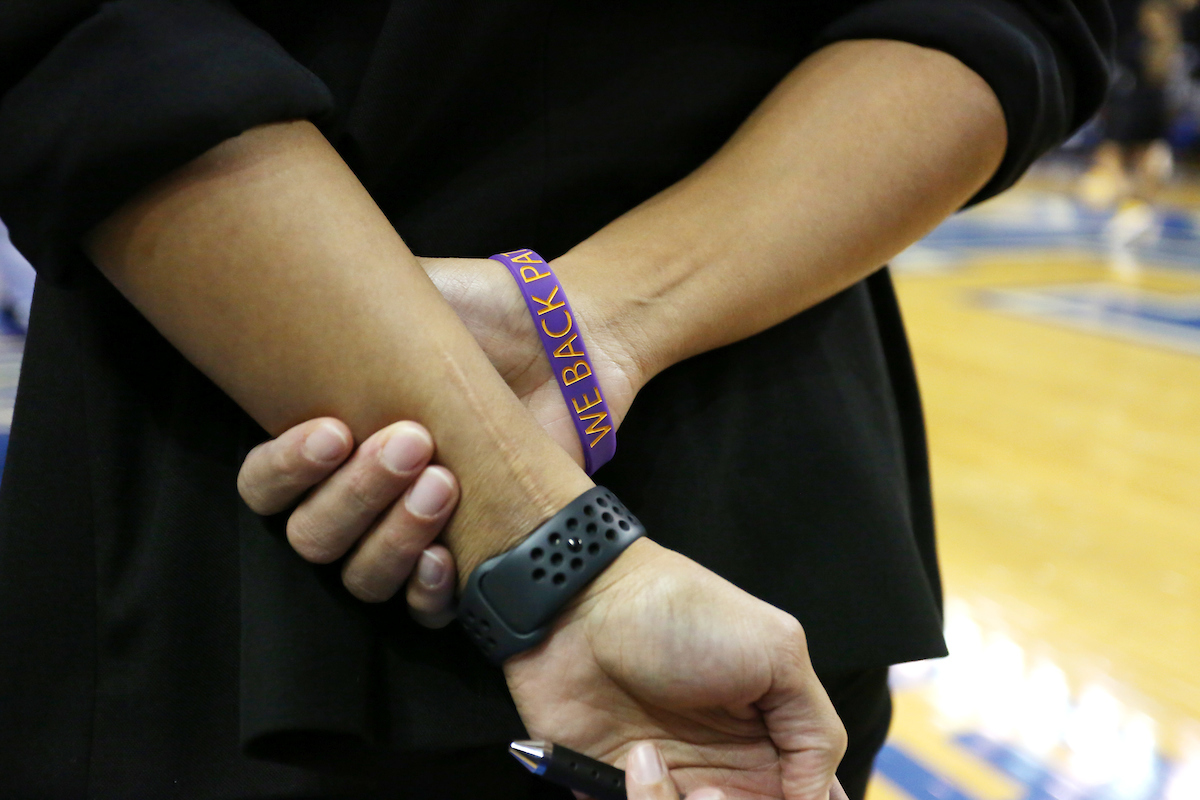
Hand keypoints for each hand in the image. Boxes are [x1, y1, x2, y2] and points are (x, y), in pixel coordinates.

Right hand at [238, 256, 639, 623]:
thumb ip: (346, 302)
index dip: (285, 469)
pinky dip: (427, 591)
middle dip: (355, 495)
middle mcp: (360, 497)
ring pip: (363, 575)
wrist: (565, 339)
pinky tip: (444, 557)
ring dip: (394, 537)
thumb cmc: (481, 317)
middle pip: (313, 537)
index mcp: (330, 442)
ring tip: (444, 482)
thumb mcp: (407, 295)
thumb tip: (296, 293)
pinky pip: (426, 609)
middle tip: (412, 442)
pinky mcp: (468, 560)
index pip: (266, 485)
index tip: (333, 430)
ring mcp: (411, 533)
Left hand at [506, 539, 848, 799]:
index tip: (783, 796)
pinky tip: (636, 762)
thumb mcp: (777, 651)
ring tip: (677, 777)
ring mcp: (666, 781)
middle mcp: (722, 772)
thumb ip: (816, 733)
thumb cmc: (684, 614)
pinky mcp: (609, 788)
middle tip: (719, 790)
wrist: (586, 600)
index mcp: (769, 744)